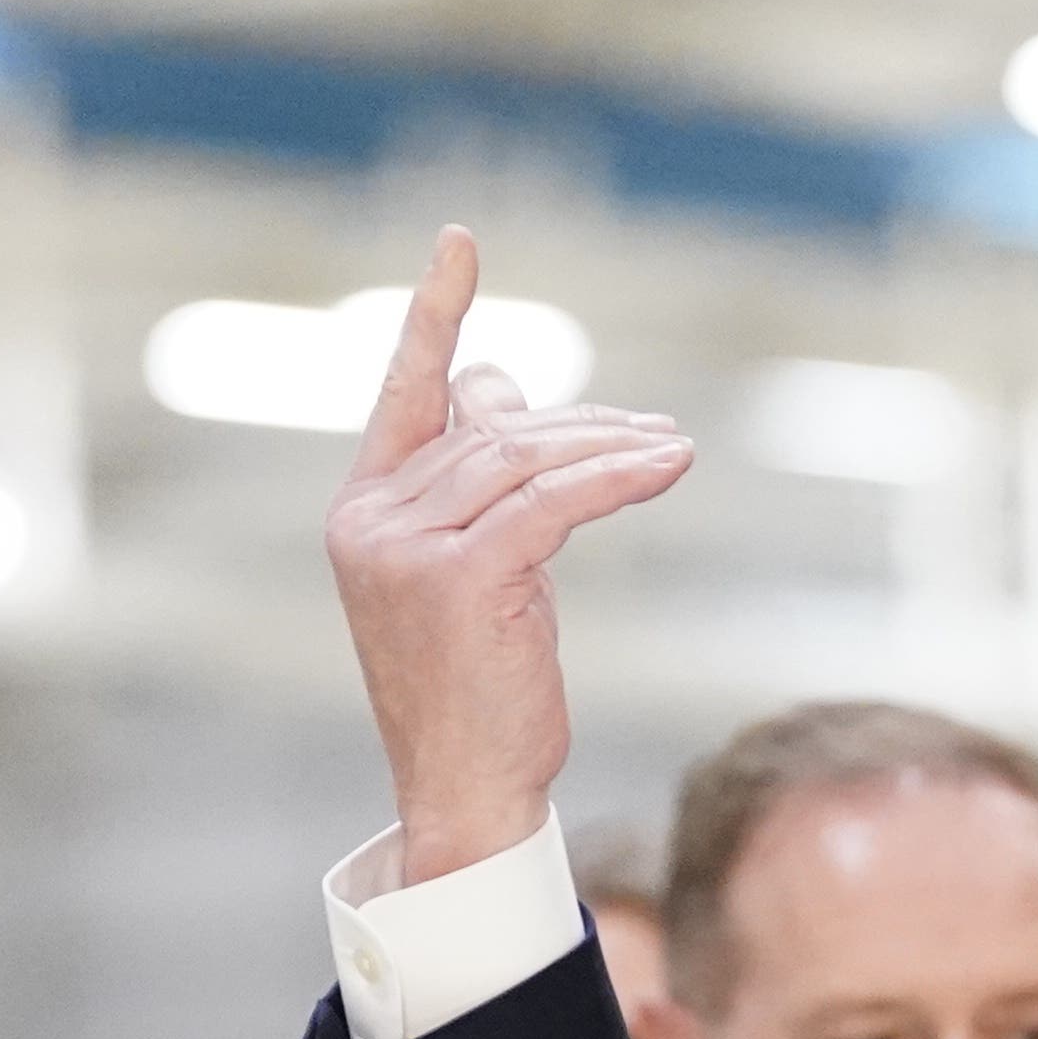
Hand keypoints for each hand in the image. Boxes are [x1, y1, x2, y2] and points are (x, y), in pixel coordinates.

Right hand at [326, 228, 694, 882]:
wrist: (466, 794)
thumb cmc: (477, 690)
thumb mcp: (477, 569)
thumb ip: (482, 479)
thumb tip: (500, 385)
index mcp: (363, 511)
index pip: (406, 393)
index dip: (436, 315)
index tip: (460, 244)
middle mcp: (372, 520)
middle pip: (491, 430)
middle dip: (580, 426)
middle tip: (654, 435)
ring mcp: (407, 548)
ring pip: (526, 462)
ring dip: (610, 450)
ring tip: (673, 450)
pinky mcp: (459, 577)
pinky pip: (553, 502)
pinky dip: (616, 477)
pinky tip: (666, 466)